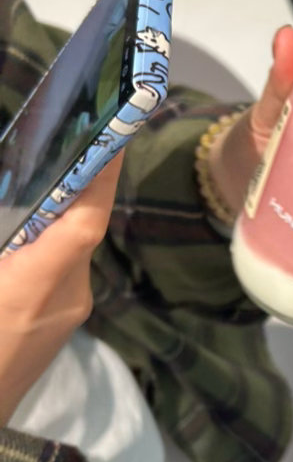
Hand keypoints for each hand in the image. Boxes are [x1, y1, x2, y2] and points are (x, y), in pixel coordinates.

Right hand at [0, 155, 122, 425]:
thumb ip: (5, 245)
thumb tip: (22, 224)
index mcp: (35, 288)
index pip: (85, 223)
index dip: (102, 176)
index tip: (113, 135)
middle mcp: (66, 298)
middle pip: (82, 229)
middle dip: (78, 186)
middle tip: (70, 139)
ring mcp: (68, 315)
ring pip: (73, 250)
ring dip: (62, 215)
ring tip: (45, 178)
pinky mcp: (61, 326)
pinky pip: (63, 270)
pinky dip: (51, 245)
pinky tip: (26, 233)